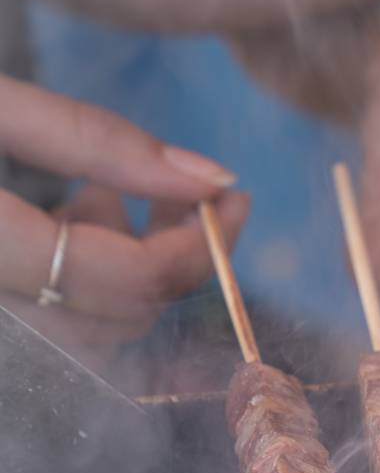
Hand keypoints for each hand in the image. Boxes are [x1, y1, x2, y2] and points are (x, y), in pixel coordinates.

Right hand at [0, 76, 247, 365]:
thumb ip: (94, 140)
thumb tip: (212, 177)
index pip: (126, 279)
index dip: (197, 245)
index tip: (235, 197)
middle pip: (117, 316)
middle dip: (171, 255)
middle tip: (183, 190)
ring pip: (88, 332)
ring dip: (128, 267)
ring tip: (99, 191)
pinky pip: (52, 322)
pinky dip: (85, 278)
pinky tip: (67, 214)